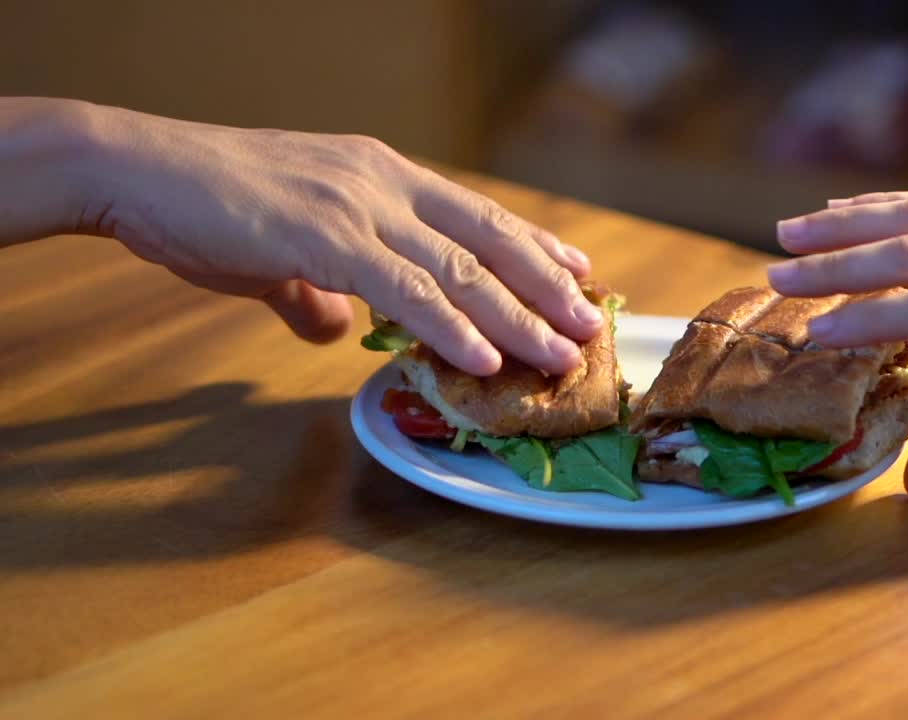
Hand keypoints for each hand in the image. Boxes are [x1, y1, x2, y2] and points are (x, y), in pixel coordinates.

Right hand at [75, 104, 601, 374]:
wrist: (139, 169)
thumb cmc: (208, 204)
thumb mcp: (283, 251)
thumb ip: (320, 290)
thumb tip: (336, 329)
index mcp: (383, 175)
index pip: (478, 213)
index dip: (533, 246)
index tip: (577, 271)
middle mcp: (386, 183)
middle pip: (488, 239)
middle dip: (547, 286)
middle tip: (590, 324)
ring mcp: (360, 207)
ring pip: (461, 268)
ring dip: (518, 317)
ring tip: (561, 354)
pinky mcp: (326, 237)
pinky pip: (406, 289)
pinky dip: (452, 326)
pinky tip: (486, 356)